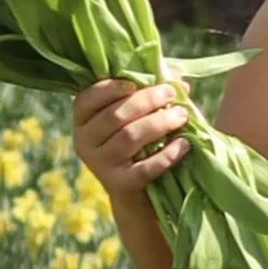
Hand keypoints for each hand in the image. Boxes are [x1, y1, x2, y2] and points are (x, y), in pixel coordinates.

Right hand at [74, 72, 190, 202]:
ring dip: (158, 123)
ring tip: (181, 115)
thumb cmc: (138, 142)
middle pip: (114, 116)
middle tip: (171, 93)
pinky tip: (184, 144)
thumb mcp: (137, 114)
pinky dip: (167, 155)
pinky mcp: (120, 185)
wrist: (136, 192)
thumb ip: (151, 89)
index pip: (87, 98)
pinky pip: (144, 168)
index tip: (135, 82)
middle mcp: (85, 141)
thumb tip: (177, 76)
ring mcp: (100, 165)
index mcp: (83, 118)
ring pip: (129, 137)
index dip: (110, 88)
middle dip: (146, 101)